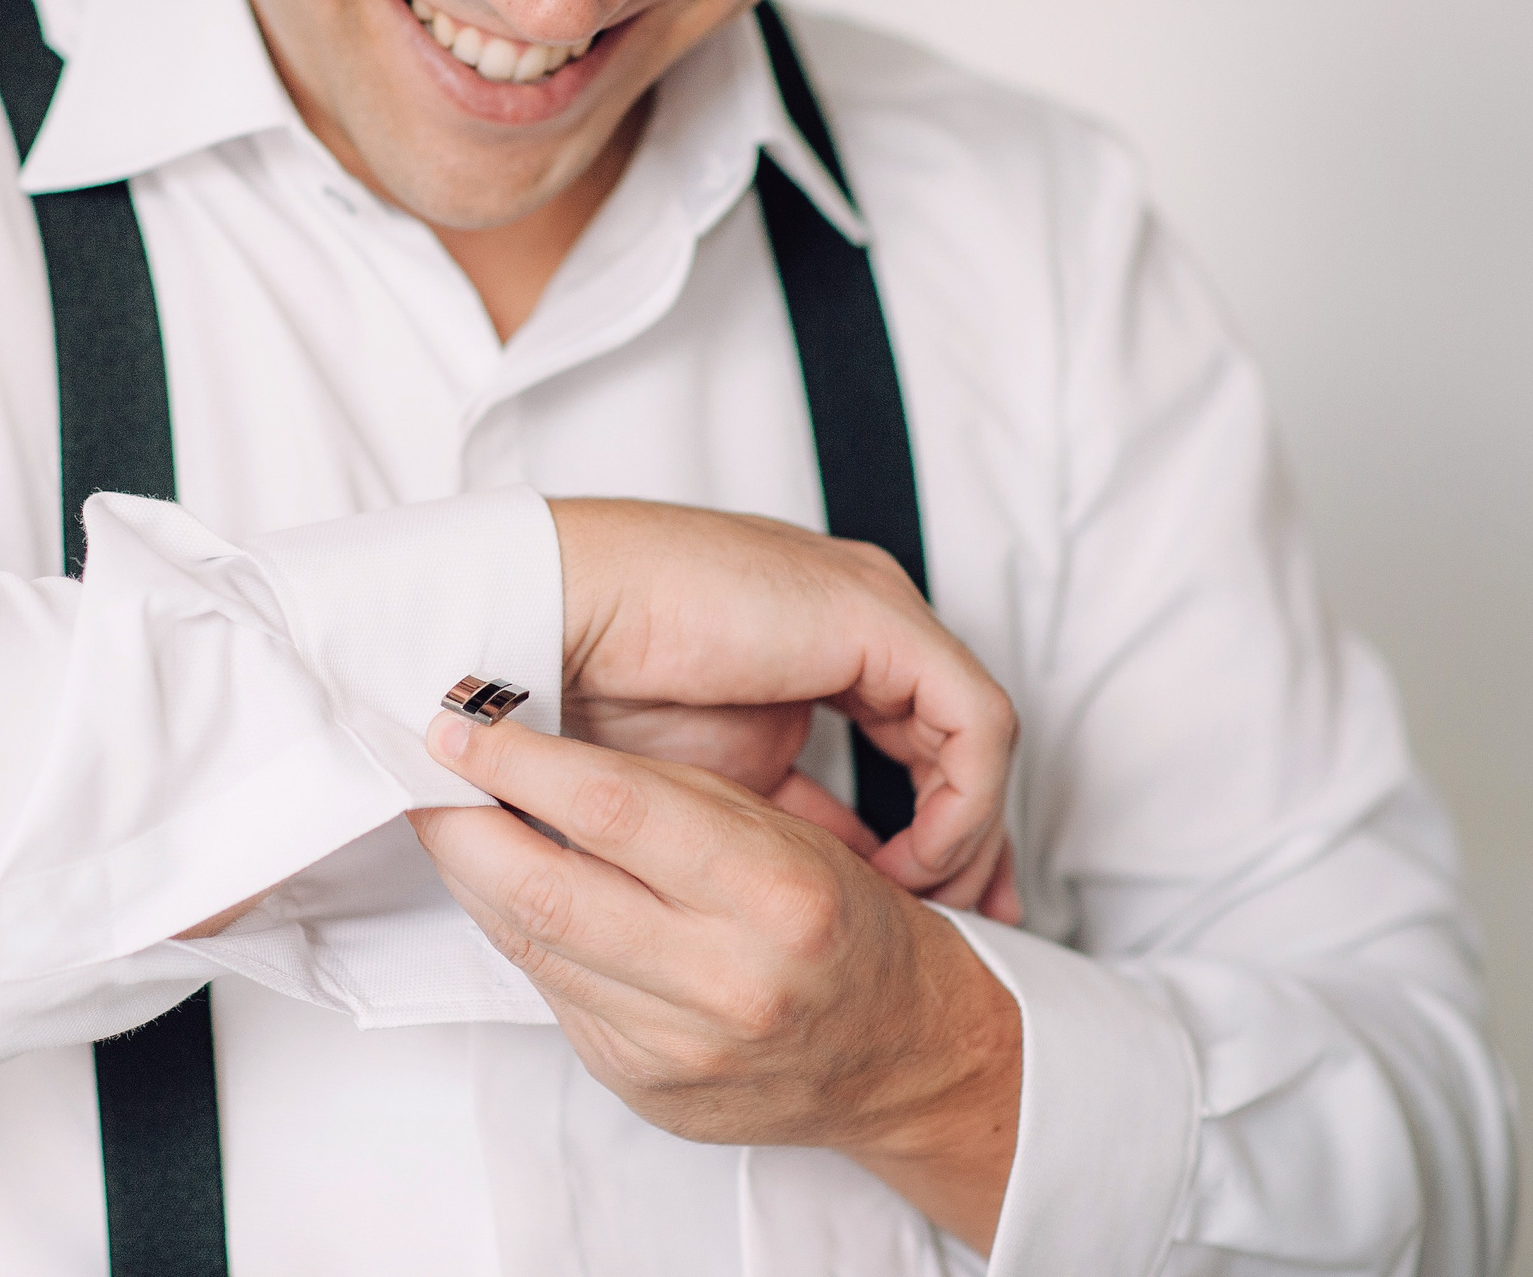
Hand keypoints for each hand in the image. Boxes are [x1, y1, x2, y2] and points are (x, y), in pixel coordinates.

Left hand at [410, 715, 1022, 1253]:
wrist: (904, 1056)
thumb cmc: (846, 924)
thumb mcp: (790, 833)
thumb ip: (677, 797)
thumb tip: (541, 744)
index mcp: (777, 893)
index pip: (616, 809)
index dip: (519, 758)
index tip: (462, 719)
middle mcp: (728, 980)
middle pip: (545, 891)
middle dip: (460, 823)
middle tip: (419, 769)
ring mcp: (680, 1047)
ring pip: (532, 946)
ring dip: (474, 875)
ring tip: (447, 816)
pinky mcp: (644, 1087)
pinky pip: (553, 995)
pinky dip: (518, 934)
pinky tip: (507, 889)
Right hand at [552, 498, 1018, 919]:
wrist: (552, 616)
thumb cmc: (595, 687)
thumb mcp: (710, 784)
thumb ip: (775, 819)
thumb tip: (817, 889)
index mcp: (821, 647)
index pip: (912, 747)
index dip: (930, 835)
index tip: (934, 913)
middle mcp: (861, 623)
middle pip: (957, 744)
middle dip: (975, 844)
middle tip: (977, 923)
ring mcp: (875, 610)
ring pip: (980, 739)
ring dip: (968, 834)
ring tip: (933, 903)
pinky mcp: (879, 619)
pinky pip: (975, 724)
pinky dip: (962, 803)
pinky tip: (915, 860)